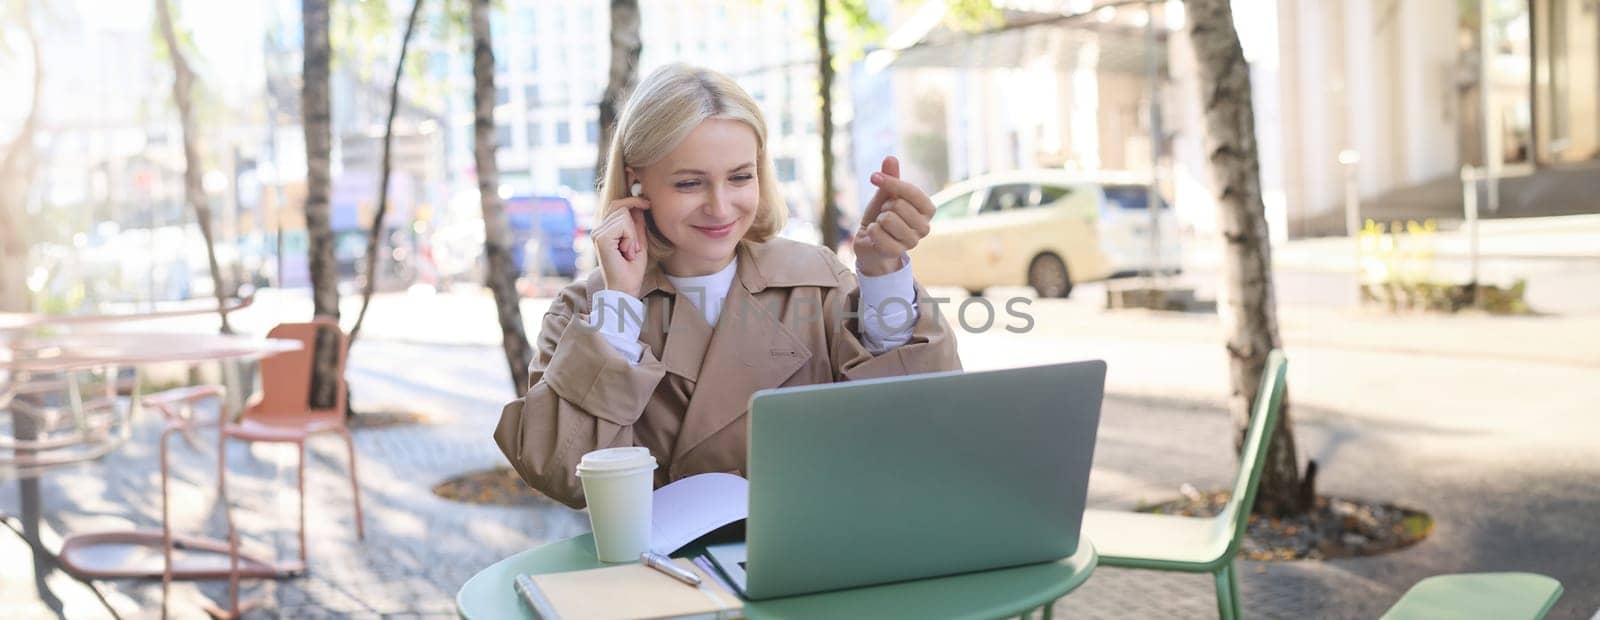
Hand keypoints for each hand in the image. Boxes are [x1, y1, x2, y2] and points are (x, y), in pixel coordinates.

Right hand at [593, 197, 650, 297]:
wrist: (625, 289)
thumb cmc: (632, 270)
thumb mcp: (638, 242)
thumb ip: (637, 224)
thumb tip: (638, 205)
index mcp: (604, 231)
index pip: (617, 205)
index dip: (633, 201)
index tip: (647, 204)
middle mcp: (598, 231)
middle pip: (620, 206)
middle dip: (634, 224)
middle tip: (634, 247)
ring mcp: (597, 234)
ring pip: (624, 214)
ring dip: (633, 234)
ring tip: (629, 251)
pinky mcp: (601, 238)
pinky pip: (623, 224)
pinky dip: (631, 237)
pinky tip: (626, 251)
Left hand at [854, 156, 933, 276]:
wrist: (871, 242)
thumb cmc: (882, 216)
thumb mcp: (885, 194)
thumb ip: (890, 178)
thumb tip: (890, 158)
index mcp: (928, 210)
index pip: (911, 191)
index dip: (890, 182)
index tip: (874, 177)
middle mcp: (925, 227)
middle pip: (898, 205)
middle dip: (884, 207)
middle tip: (884, 214)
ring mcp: (912, 242)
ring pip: (887, 219)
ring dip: (877, 220)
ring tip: (881, 226)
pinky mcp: (897, 252)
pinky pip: (877, 233)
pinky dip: (871, 231)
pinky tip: (875, 237)